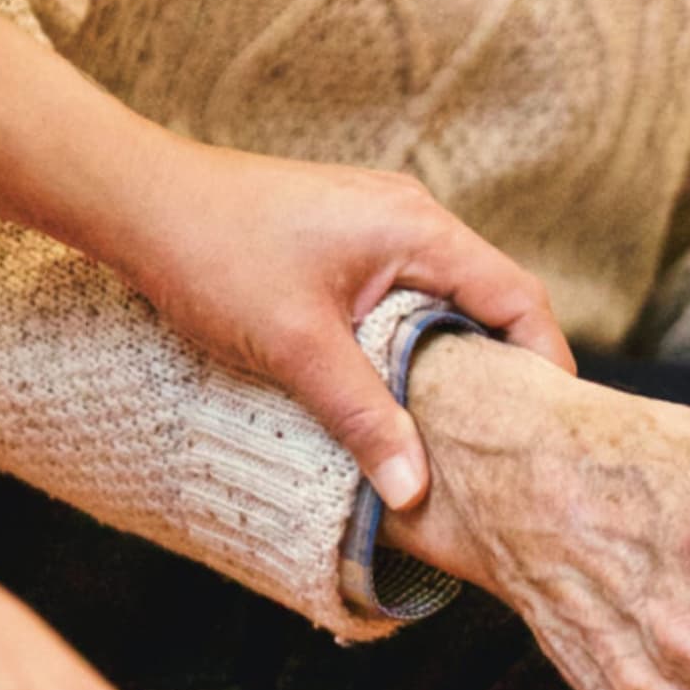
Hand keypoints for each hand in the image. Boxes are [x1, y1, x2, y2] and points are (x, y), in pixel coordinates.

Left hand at [104, 135, 573, 510]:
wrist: (139, 199)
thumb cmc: (214, 253)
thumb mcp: (297, 347)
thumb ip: (364, 417)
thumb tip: (414, 489)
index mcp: (419, 229)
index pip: (518, 296)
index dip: (545, 360)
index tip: (550, 421)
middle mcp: (413, 216)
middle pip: (493, 295)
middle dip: (508, 363)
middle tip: (511, 433)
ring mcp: (383, 222)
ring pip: (452, 294)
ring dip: (461, 351)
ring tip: (463, 418)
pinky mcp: (354, 236)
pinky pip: (414, 289)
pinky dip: (423, 334)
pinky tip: (405, 378)